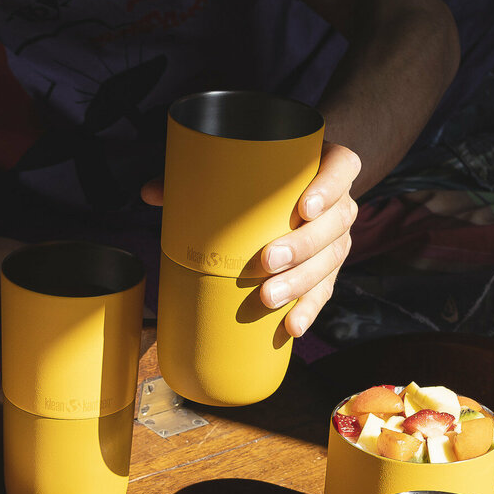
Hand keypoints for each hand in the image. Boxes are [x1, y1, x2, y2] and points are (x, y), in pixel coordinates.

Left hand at [140, 141, 361, 337]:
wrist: (294, 194)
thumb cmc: (264, 179)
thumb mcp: (240, 169)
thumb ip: (198, 175)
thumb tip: (151, 193)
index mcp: (327, 167)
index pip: (342, 168)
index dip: (329, 187)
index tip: (304, 206)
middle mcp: (339, 204)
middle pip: (335, 224)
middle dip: (302, 247)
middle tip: (267, 262)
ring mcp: (336, 239)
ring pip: (331, 261)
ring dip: (301, 284)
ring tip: (268, 298)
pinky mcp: (328, 269)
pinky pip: (325, 290)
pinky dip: (308, 309)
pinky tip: (292, 326)